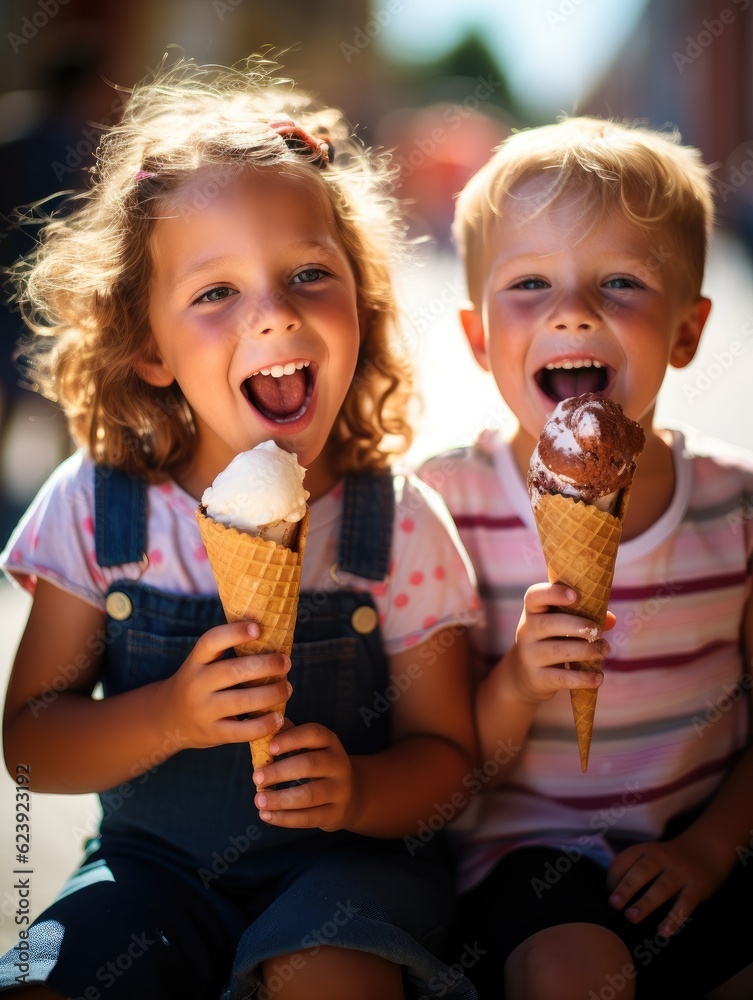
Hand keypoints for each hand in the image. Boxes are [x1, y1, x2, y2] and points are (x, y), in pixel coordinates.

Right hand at [157, 620, 291, 749]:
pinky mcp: (212, 733)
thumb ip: (227, 654)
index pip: (211, 641)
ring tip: (287, 688)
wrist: (168, 719)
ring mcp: (203, 711)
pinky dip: (264, 725)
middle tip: (286, 662)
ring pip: (241, 701)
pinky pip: (242, 731)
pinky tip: (279, 718)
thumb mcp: (202, 665)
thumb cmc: (198, 685)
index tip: (258, 628)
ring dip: (271, 694)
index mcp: (195, 662)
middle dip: (266, 665)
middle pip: (233, 670)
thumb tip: (272, 637)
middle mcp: (196, 684)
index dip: (235, 633)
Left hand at [253, 723, 355, 832]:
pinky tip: (266, 815)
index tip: (270, 748)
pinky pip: (309, 817)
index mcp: (330, 742)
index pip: (314, 734)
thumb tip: (263, 729)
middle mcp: (338, 764)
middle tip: (256, 777)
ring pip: (310, 794)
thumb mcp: (309, 747)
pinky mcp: (335, 814)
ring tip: (258, 800)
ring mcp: (339, 790)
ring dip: (281, 798)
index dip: (292, 739)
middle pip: (310, 765)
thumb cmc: (317, 765)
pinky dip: (285, 818)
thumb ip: (288, 736)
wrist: (350, 795)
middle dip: (280, 771)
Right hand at [504, 583, 610, 702]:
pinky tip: (598, 677)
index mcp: (532, 611)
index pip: (535, 596)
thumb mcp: (559, 625)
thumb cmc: (550, 640)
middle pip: (548, 624)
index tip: (576, 595)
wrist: (525, 675)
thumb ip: (584, 617)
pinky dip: (583, 678)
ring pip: (558, 651)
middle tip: (598, 631)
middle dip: (577, 626)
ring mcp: (529, 655)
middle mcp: (526, 631)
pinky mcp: (537, 678)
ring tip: (604, 650)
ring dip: (586, 650)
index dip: (554, 593)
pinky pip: (561, 678)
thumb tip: (611, 620)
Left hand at [607, 832, 723, 936]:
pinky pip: (684, 904)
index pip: (623, 861)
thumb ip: (632, 870)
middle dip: (626, 888)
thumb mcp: (649, 856)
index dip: (613, 878)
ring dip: (646, 903)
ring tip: (632, 917)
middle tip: (614, 905)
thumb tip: (611, 898)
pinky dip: (674, 919)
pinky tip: (663, 932)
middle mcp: (661, 858)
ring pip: (662, 887)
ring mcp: (680, 872)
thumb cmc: (667, 861)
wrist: (705, 851)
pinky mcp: (696, 887)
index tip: (608, 896)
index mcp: (645, 850)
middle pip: (642, 872)